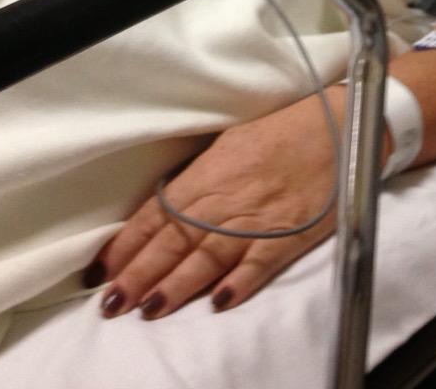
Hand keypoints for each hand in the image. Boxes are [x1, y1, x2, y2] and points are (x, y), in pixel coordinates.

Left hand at [87, 92, 342, 319]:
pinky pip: (260, 263)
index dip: (127, 243)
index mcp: (208, 171)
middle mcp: (226, 198)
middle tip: (111, 302)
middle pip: (175, 240)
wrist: (336, 126)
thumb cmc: (280, 129)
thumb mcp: (228, 141)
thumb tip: (164, 208)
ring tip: (148, 309)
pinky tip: (219, 303)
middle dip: (139, 273)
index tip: (99, 269)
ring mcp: (257, 219)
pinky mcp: (289, 234)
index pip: (157, 212)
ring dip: (177, 285)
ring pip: (208, 258)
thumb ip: (198, 176)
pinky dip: (240, 284)